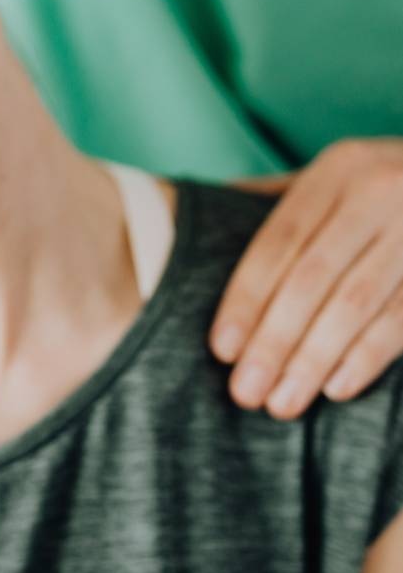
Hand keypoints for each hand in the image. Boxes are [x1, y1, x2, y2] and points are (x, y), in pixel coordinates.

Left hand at [209, 138, 402, 419]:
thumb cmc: (382, 182)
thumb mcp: (334, 174)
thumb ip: (274, 196)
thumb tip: (189, 212)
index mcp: (337, 169)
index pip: (279, 242)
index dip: (247, 297)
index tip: (221, 348)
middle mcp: (378, 191)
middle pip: (310, 279)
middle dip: (273, 340)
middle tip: (245, 392)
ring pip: (354, 304)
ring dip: (312, 360)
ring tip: (281, 403)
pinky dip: (367, 356)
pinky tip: (336, 389)